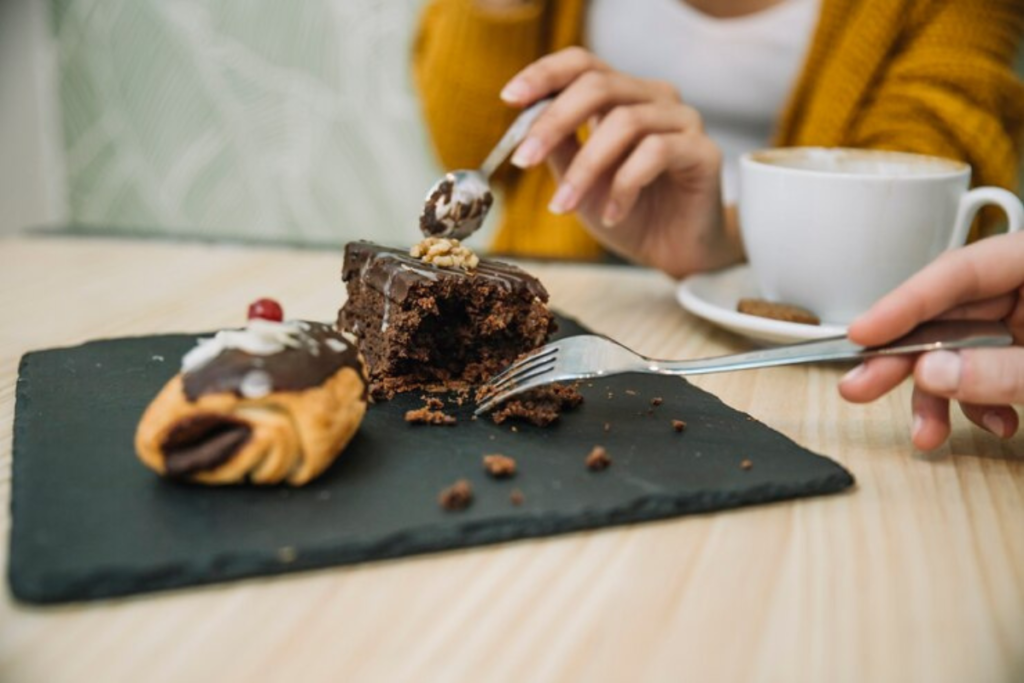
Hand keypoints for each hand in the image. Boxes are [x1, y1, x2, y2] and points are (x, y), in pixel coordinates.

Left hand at [500, 47, 742, 278]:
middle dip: (554, 122)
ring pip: (624, 122)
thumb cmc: (626, 211)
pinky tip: (614, 213)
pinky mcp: (703, 151)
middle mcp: (654, 98)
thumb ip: (559, 147)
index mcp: (622, 96)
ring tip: (565, 206)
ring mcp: (683, 121)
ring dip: (585, 168)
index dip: (544, 75)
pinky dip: (624, 186)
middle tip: (523, 159)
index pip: (583, 64)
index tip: (509, 99)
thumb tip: (524, 121)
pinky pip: (656, 153)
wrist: (673, 252)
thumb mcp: (579, 179)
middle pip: (599, 86)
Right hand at [839, 231, 1023, 449]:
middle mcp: (1023, 286)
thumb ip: (1006, 370)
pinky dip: (980, 403)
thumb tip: (933, 374)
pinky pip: (987, 371)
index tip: (861, 335)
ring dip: (941, 396)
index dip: (904, 304)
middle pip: (946, 315)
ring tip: (926, 434)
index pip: (957, 272)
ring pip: (960, 351)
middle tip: (858, 386)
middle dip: (904, 358)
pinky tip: (995, 425)